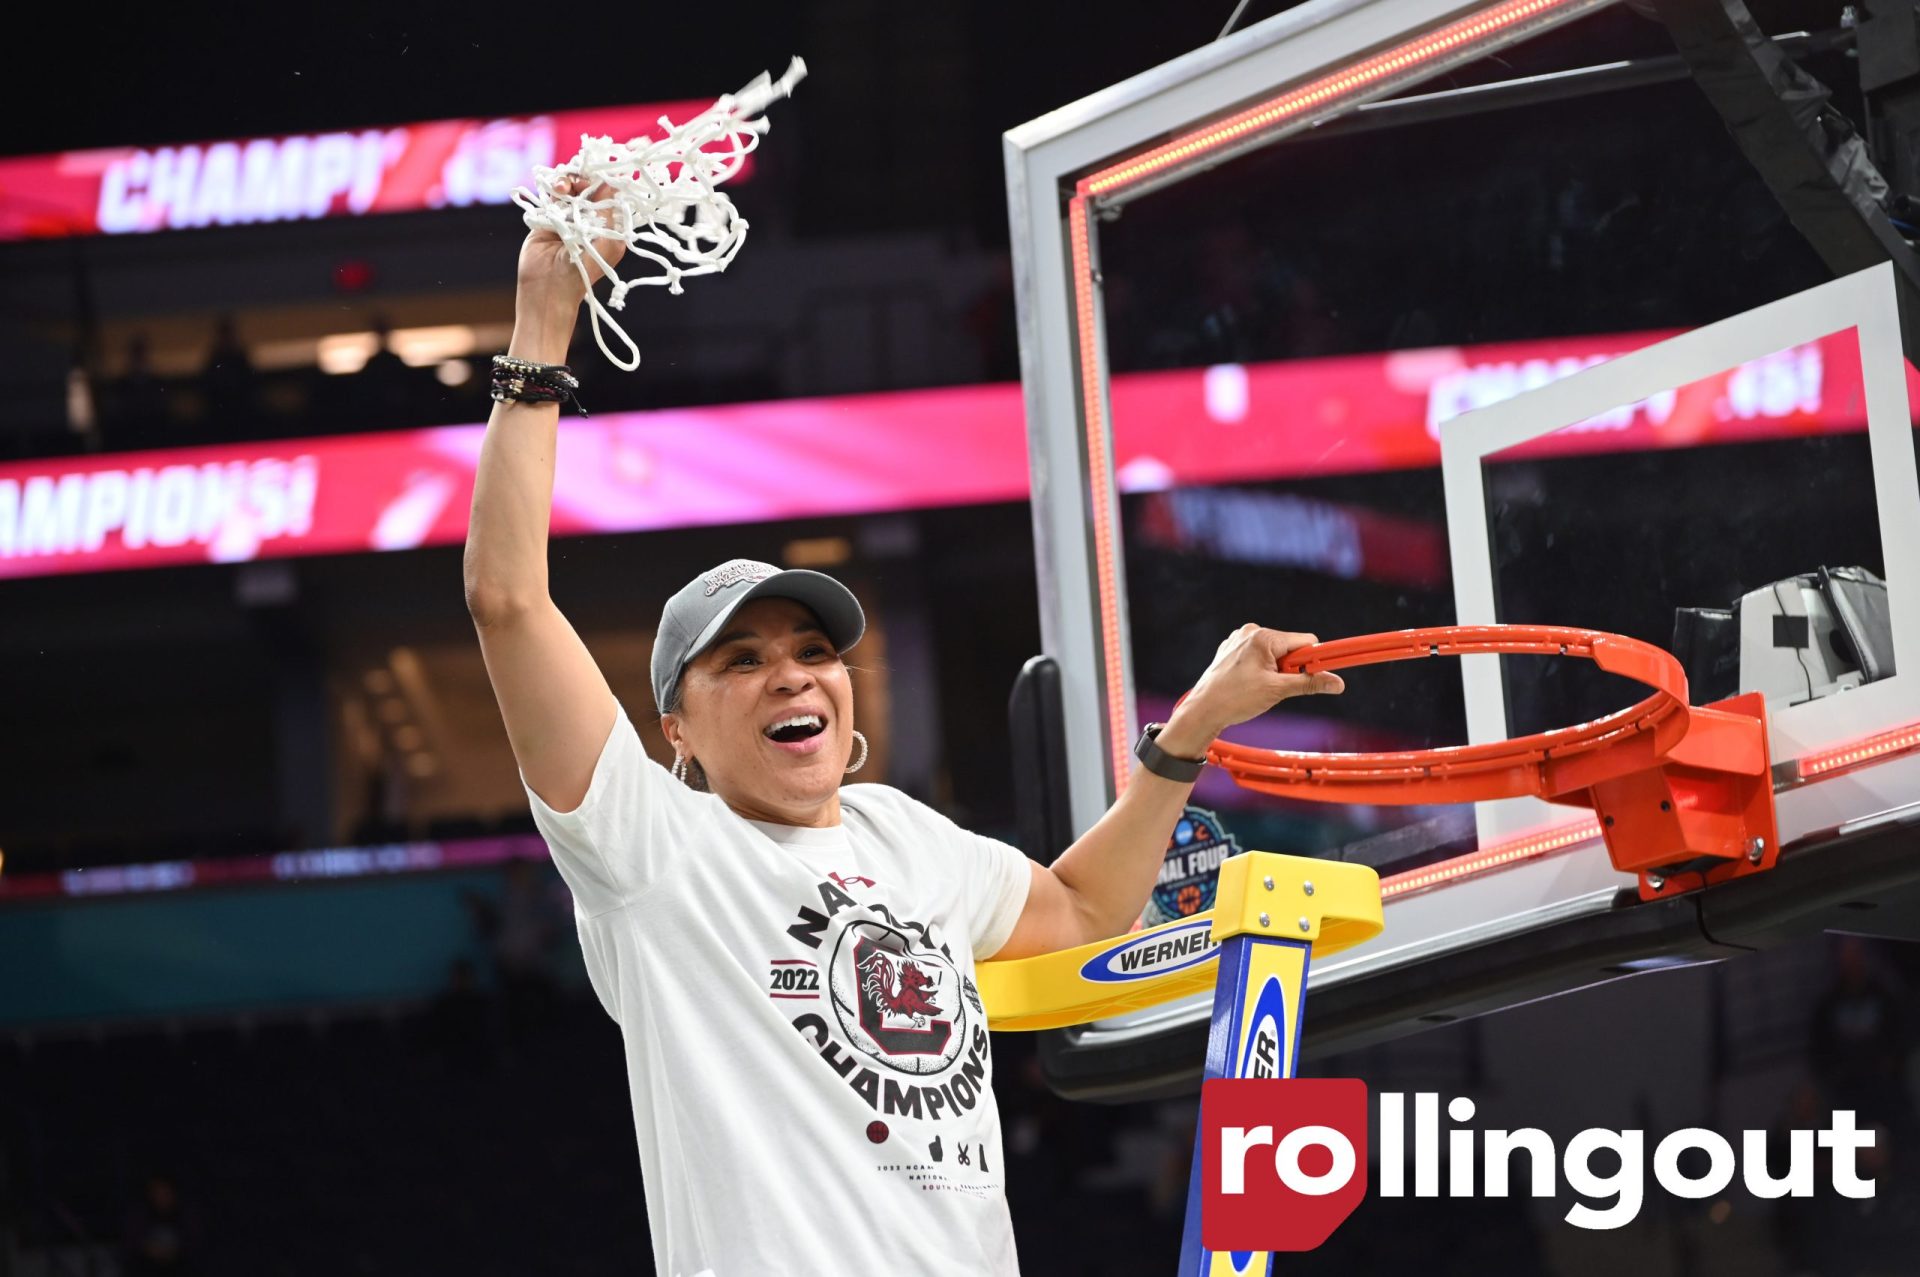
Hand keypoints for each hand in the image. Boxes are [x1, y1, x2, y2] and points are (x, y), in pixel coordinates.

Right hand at [515, 173, 628, 314]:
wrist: (549, 286)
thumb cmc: (583, 271)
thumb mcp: (606, 243)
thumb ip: (609, 213)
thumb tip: (612, 185)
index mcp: (609, 227)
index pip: (609, 196)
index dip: (604, 182)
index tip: (599, 175)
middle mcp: (589, 220)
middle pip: (588, 188)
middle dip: (583, 181)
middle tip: (577, 184)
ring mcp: (568, 217)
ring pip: (569, 188)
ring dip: (566, 181)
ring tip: (561, 187)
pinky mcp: (548, 217)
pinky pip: (552, 194)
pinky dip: (553, 187)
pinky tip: (554, 188)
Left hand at [1158, 624, 1343, 757]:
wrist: (1203, 710)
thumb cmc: (1235, 699)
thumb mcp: (1278, 691)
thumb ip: (1309, 683)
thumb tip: (1336, 682)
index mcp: (1263, 637)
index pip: (1305, 641)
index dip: (1314, 659)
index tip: (1322, 672)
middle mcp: (1250, 632)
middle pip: (1290, 647)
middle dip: (1291, 668)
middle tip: (1279, 687)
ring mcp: (1239, 641)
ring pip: (1274, 654)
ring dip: (1276, 671)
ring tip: (1260, 688)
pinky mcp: (1231, 651)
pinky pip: (1258, 657)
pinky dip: (1261, 670)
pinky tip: (1249, 685)